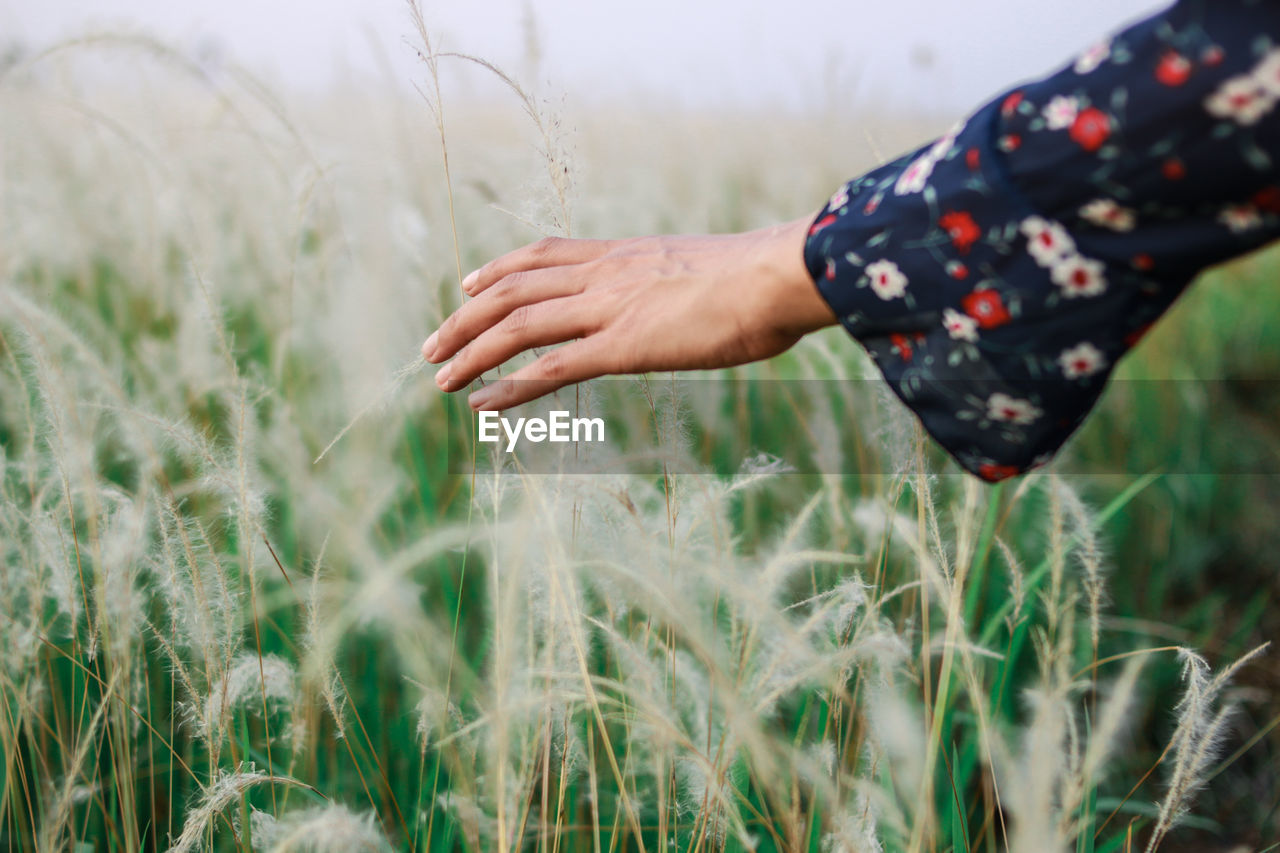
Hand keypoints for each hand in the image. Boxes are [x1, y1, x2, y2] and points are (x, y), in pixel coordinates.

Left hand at [421, 214, 836, 409]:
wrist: (779, 276)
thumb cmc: (764, 279)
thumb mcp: (711, 271)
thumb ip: (684, 284)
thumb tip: (696, 297)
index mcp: (625, 254)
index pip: (544, 254)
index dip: (498, 269)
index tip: (468, 283)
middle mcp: (606, 275)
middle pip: (514, 290)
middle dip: (466, 318)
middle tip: (433, 344)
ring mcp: (610, 308)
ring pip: (519, 326)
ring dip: (471, 352)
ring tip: (439, 377)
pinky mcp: (624, 346)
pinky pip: (551, 367)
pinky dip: (509, 386)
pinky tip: (481, 403)